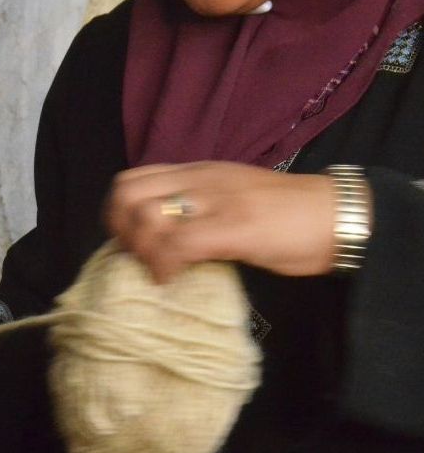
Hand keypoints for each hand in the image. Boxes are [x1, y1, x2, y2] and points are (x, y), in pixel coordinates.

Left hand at [104, 162, 341, 282]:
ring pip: (146, 216)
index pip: (131, 180)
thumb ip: (192, 212)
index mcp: (196, 173)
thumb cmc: (283, 217)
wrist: (335, 216)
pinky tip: (172, 280)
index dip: (118, 216)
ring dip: (141, 250)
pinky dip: (165, 265)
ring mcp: (216, 200)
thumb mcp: (226, 202)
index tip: (131, 245)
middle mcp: (199, 179)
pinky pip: (179, 242)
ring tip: (157, 270)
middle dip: (120, 232)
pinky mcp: (234, 226)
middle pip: (127, 194)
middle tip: (137, 259)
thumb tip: (156, 241)